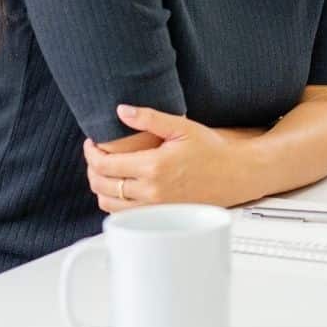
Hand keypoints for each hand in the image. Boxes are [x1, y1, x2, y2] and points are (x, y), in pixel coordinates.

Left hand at [84, 104, 255, 212]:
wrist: (235, 174)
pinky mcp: (161, 216)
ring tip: (104, 171)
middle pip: (102, 185)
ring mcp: (156, 208)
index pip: (105, 165)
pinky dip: (114, 202)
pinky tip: (120, 187)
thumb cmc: (212, 150)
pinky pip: (125, 214)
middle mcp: (152, 191)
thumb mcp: (181, 126)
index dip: (91, 153)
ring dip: (100, 187)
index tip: (92, 143)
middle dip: (92, 169)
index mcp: (154, 167)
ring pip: (110, 204)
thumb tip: (121, 110)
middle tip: (95, 155)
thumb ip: (148, 118)